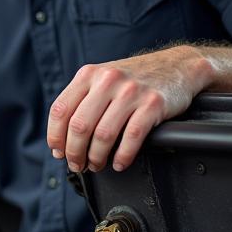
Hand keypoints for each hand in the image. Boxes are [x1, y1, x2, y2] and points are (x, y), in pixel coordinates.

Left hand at [47, 46, 211, 171]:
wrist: (176, 66)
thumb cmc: (135, 79)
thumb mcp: (102, 79)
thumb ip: (82, 100)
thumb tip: (63, 139)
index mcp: (89, 75)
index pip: (60, 110)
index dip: (55, 136)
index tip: (58, 152)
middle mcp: (107, 80)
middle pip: (79, 126)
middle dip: (74, 152)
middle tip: (78, 164)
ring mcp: (131, 92)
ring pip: (103, 135)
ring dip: (96, 157)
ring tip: (96, 165)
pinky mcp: (153, 104)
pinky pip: (132, 137)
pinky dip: (122, 156)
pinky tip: (119, 163)